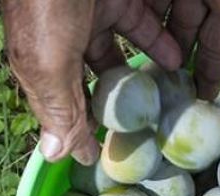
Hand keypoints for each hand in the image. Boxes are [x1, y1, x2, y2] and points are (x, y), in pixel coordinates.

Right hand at [3, 0, 180, 163]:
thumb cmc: (49, 2)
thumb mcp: (49, 61)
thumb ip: (58, 107)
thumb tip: (57, 155)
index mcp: (43, 60)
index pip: (62, 106)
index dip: (81, 131)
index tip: (106, 156)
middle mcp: (66, 39)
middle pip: (96, 81)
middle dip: (121, 103)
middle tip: (150, 128)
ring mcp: (92, 14)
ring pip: (123, 52)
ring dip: (146, 75)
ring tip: (172, 97)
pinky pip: (143, 22)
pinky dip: (160, 41)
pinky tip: (176, 59)